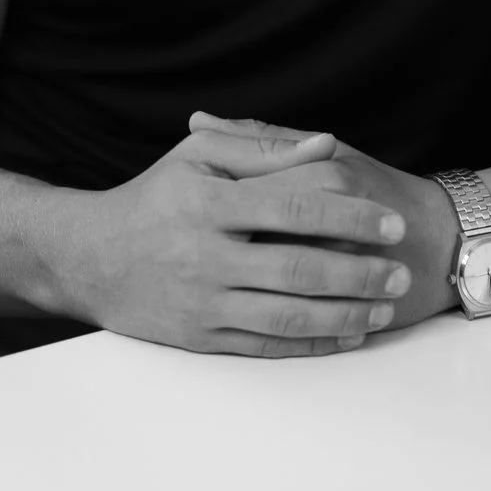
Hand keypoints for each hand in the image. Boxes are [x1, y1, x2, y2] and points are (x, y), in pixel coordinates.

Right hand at [58, 117, 414, 356]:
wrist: (89, 258)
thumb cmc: (153, 198)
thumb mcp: (198, 155)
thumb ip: (263, 146)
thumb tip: (326, 145)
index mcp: (209, 203)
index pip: (295, 207)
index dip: (350, 216)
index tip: (391, 222)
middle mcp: (205, 256)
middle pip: (299, 268)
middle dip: (360, 273)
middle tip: (401, 273)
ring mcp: (202, 303)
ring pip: (288, 315)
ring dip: (344, 313)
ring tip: (383, 307)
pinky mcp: (200, 338)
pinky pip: (266, 345)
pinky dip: (312, 344)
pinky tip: (346, 334)